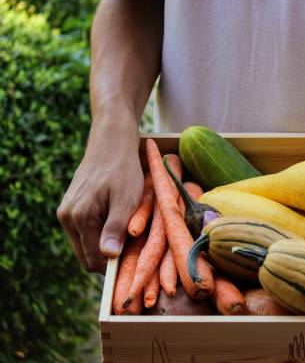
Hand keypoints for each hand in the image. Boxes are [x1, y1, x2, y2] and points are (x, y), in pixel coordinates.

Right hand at [57, 115, 142, 272]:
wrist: (112, 143)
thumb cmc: (124, 170)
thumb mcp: (127, 199)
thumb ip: (116, 227)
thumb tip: (108, 256)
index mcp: (79, 218)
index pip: (93, 260)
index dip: (114, 266)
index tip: (134, 261)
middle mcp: (66, 218)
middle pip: (87, 255)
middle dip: (109, 256)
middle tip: (133, 247)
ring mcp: (66, 212)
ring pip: (85, 244)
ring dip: (105, 244)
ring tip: (127, 232)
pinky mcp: (70, 208)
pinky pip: (85, 231)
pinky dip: (100, 233)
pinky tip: (117, 222)